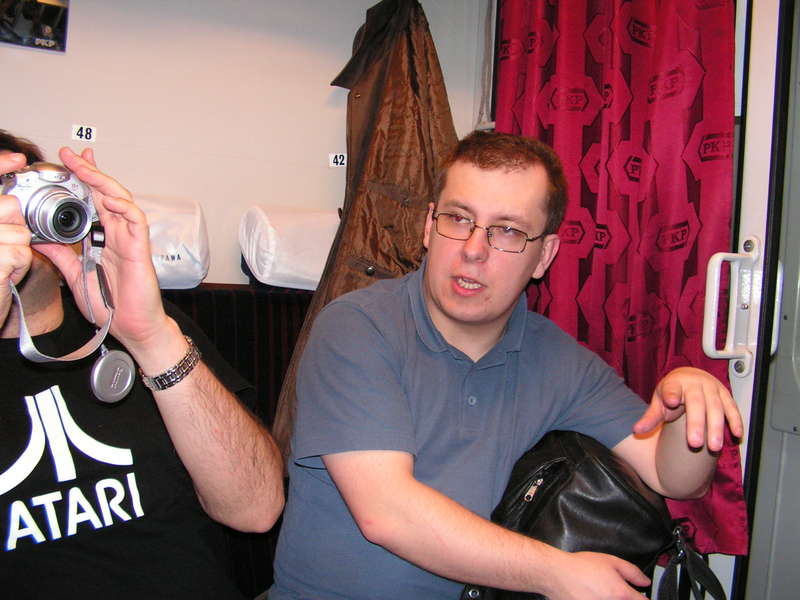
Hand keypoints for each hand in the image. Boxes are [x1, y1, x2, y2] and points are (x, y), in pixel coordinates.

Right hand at [0, 152, 32, 326]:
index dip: (0, 167)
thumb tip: (14, 203)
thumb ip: (4, 219)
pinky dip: (18, 264)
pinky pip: (19, 252)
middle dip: (16, 223)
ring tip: (3, 261)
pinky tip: (5, 272)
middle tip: (7, 242)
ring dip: (18, 247)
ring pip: (17, 230)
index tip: (18, 158)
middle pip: (7, 206)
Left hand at [34, 147, 169, 351]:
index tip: (68, 160)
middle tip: (72, 154)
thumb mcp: (74, 276)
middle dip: (90, 171)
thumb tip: (39, 238)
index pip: (93, 199)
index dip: (84, 178)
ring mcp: (130, 240)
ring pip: (122, 200)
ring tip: (88, 167)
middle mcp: (116, 234)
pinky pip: (137, 221)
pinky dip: (126, 208)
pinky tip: (112, 200)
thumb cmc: (111, 306)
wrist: (132, 327)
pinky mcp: (140, 250)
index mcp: (102, 238)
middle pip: (105, 193)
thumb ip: (61, 255)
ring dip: (104, 182)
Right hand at [542, 550, 649, 599]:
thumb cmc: (580, 567)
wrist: (557, 574)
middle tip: (619, 593)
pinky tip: (594, 596)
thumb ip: (632, 572)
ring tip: (603, 593)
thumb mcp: (610, 561)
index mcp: (621, 594)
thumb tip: (645, 581)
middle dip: (627, 599)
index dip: (644, 598)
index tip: (641, 596)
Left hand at [633, 366, 743, 451]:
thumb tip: (636, 430)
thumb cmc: (672, 392)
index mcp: (675, 383)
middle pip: (696, 404)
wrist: (689, 376)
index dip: (672, 394)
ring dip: (717, 427)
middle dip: (696, 424)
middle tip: (695, 444)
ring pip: (716, 407)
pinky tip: (737, 435)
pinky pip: (732, 407)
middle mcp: (694, 384)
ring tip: (714, 447)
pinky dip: (736, 420)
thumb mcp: (659, 402)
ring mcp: (711, 388)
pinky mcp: (724, 394)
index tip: (671, 401)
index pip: (672, 389)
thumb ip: (650, 417)